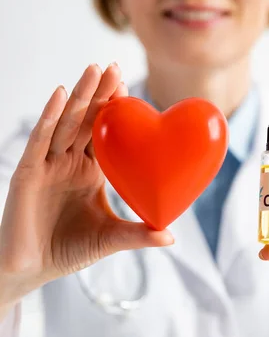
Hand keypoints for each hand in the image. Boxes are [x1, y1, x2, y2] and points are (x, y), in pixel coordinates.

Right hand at [0, 63, 173, 304]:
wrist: (32, 269)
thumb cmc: (68, 251)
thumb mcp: (110, 239)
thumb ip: (138, 235)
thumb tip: (172, 237)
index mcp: (90, 173)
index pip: (105, 135)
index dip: (116, 112)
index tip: (131, 87)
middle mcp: (69, 164)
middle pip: (85, 121)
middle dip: (100, 94)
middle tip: (115, 66)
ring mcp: (47, 166)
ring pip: (64, 124)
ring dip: (79, 96)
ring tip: (94, 70)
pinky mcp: (28, 173)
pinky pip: (39, 141)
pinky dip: (49, 117)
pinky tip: (60, 95)